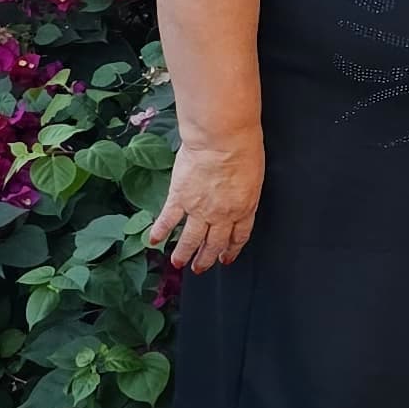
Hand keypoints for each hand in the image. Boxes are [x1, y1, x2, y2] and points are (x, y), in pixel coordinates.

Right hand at [149, 124, 263, 270]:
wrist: (222, 139)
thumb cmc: (243, 148)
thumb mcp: (255, 175)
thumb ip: (246, 191)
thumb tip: (240, 194)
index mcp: (244, 207)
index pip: (239, 235)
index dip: (232, 249)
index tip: (226, 258)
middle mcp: (222, 214)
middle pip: (215, 242)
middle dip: (207, 258)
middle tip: (200, 268)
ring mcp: (199, 208)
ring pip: (191, 239)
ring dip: (184, 253)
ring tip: (178, 262)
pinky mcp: (179, 198)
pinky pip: (168, 220)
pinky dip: (160, 231)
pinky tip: (154, 240)